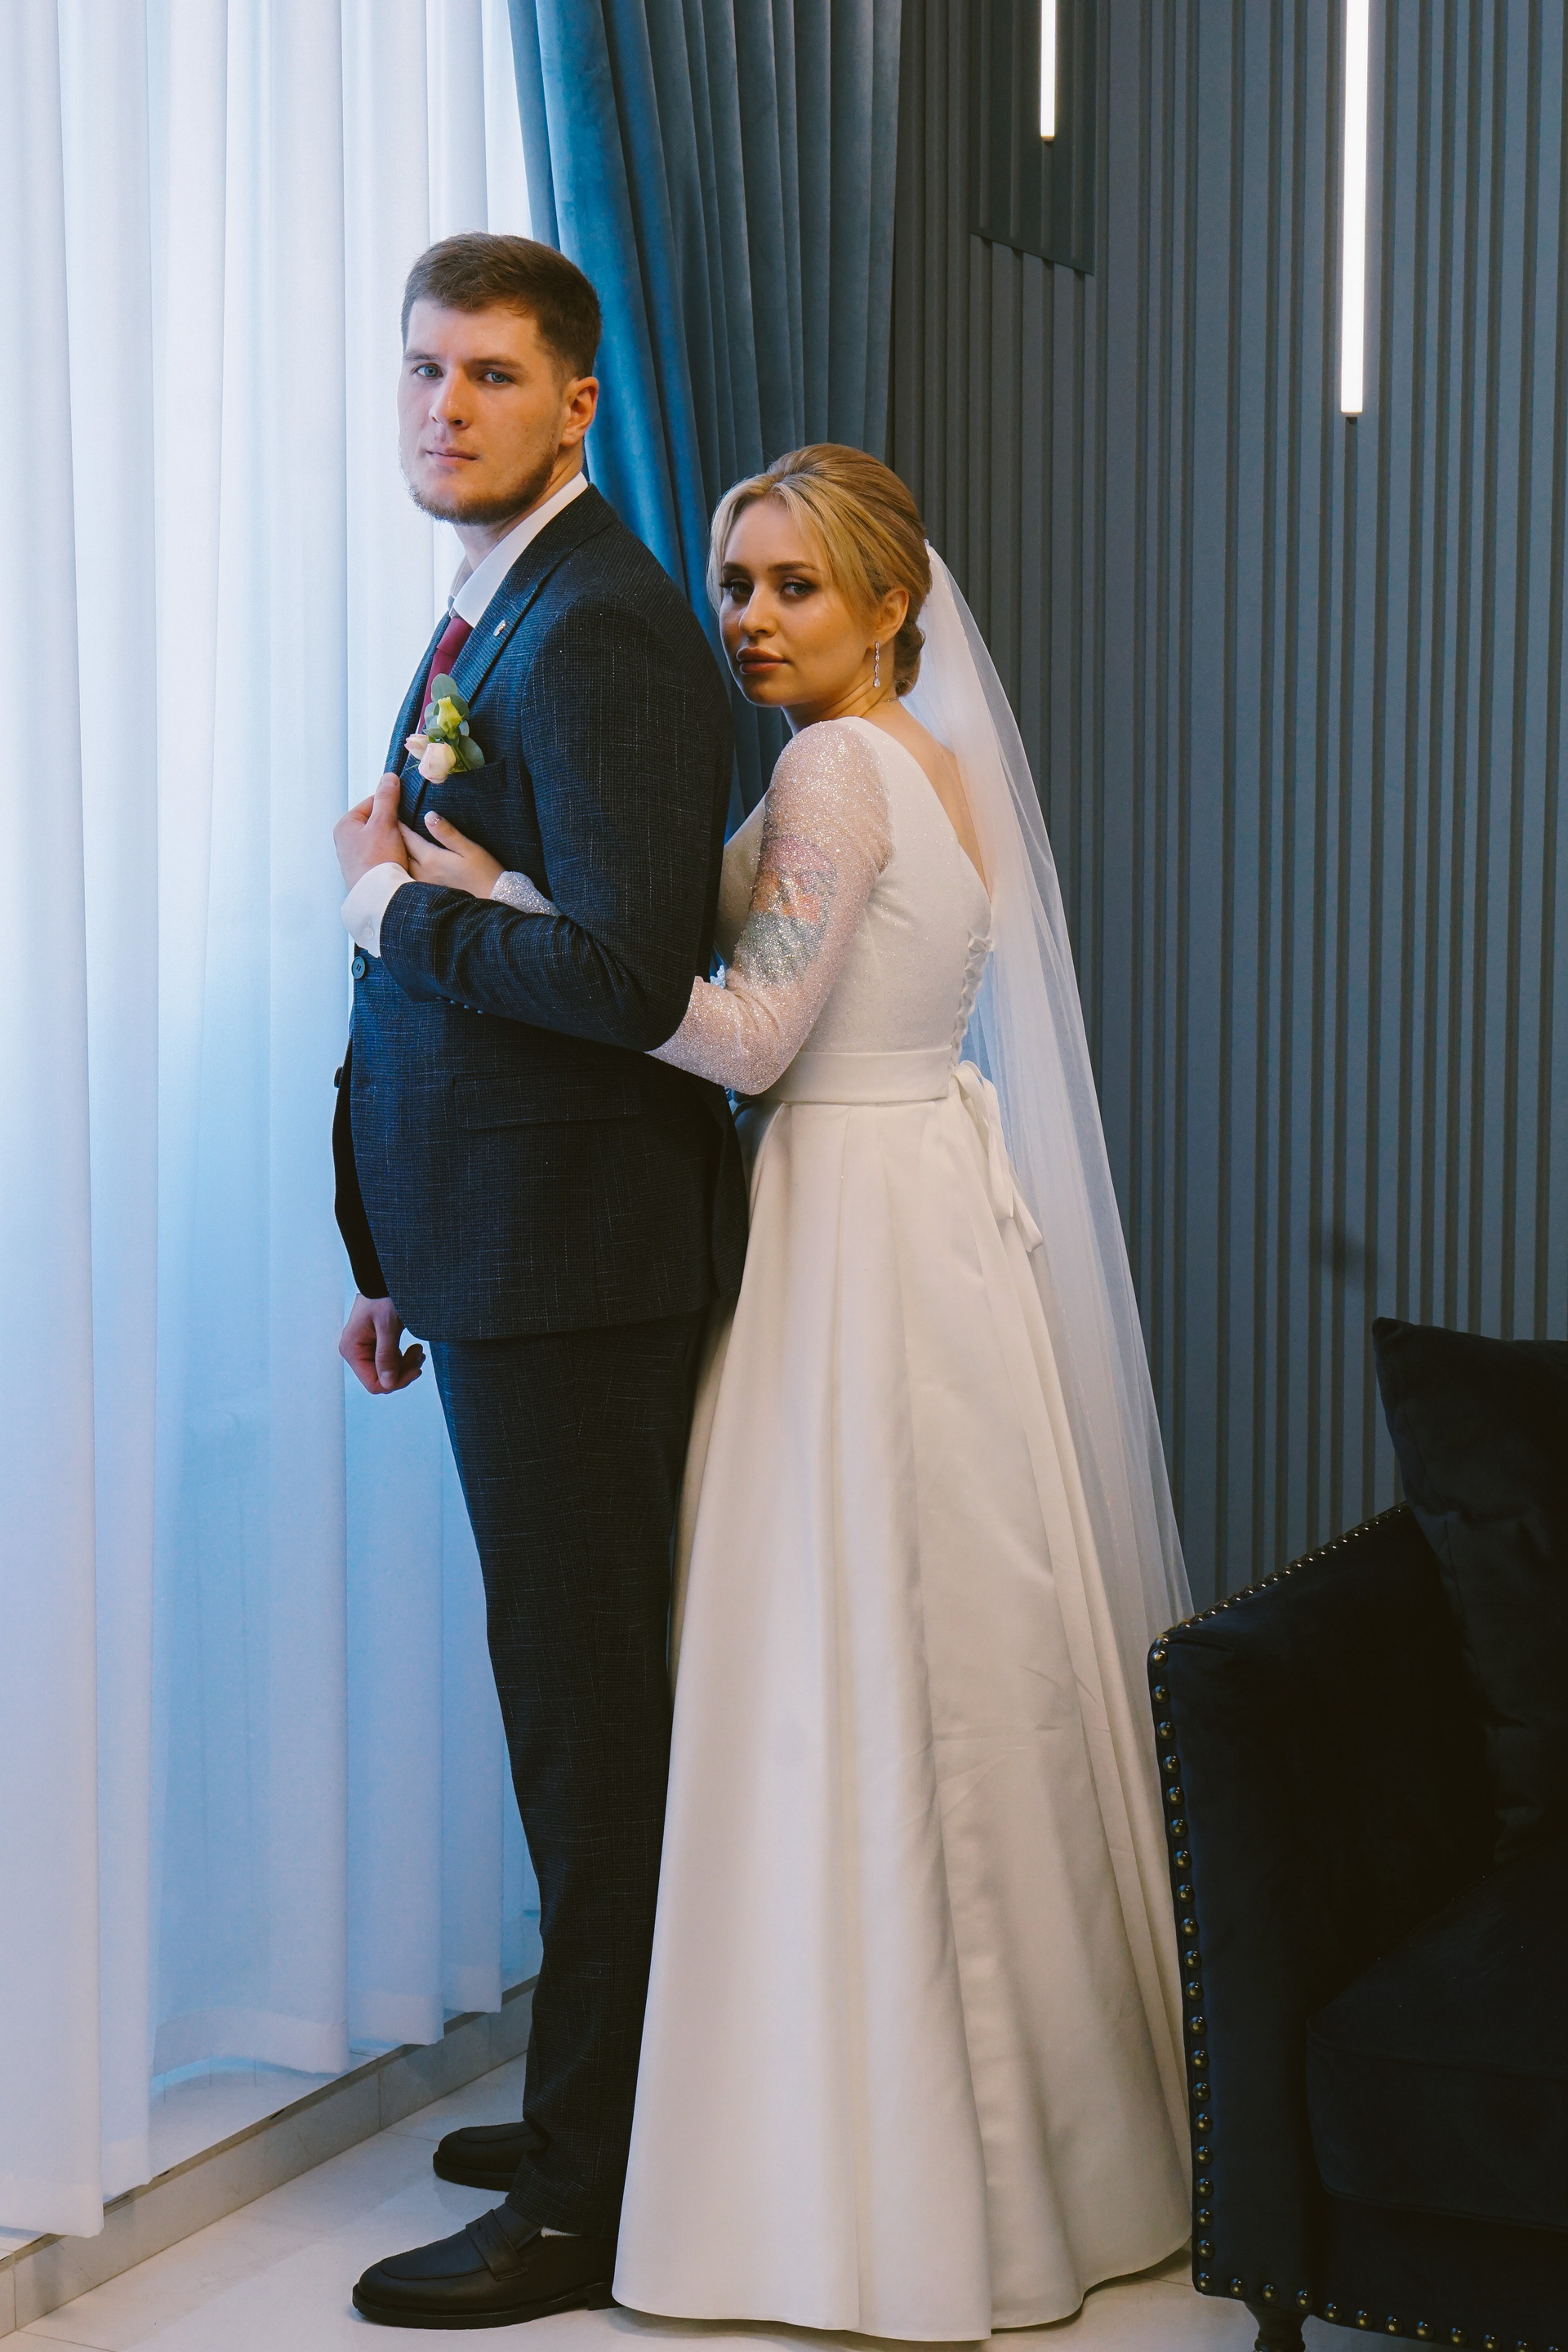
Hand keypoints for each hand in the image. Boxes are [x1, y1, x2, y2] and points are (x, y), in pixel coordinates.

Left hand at [335, 774, 408, 888]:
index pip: (372, 802)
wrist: (377, 897)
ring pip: (379, 839)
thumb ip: (387, 798)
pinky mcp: (363, 870)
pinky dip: (389, 855)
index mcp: (345, 824)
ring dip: (392, 841)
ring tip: (400, 850)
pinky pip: (379, 855)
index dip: (391, 806)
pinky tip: (396, 861)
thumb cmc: (377, 860)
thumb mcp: (384, 823)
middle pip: (376, 821)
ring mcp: (353, 856)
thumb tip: (389, 777)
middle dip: (392, 826)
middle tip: (403, 835)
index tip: (403, 814)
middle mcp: (345, 840)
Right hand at [340, 1293, 424, 1394]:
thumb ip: (387, 1356)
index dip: (396, 1382)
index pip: (373, 1383)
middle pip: (382, 1379)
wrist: (385, 1280)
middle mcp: (356, 1353)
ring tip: (418, 1350)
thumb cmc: (383, 1296)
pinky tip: (415, 1348)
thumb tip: (388, 1384)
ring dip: (407, 1365)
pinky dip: (405, 1359)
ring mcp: (366, 1350)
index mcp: (352, 1349)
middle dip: (404, 1371)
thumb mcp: (388, 1325)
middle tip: (419, 1354)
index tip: (415, 1369)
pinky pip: (391, 1362)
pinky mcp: (377, 1346)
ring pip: (389, 1372)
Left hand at [399, 810, 503, 899]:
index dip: (399, 826)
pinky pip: (412, 878)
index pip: (408, 838)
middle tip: (389, 828)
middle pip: (403, 853)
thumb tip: (428, 815)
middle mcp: (423, 873)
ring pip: (405, 867)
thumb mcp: (469, 849)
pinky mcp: (429, 896)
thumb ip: (447, 833)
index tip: (392, 815)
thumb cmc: (485, 874)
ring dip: (400, 855)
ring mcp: (425, 886)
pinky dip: (407, 869)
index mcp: (431, 859)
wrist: (495, 902)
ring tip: (395, 845)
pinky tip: (408, 866)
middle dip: (396, 840)